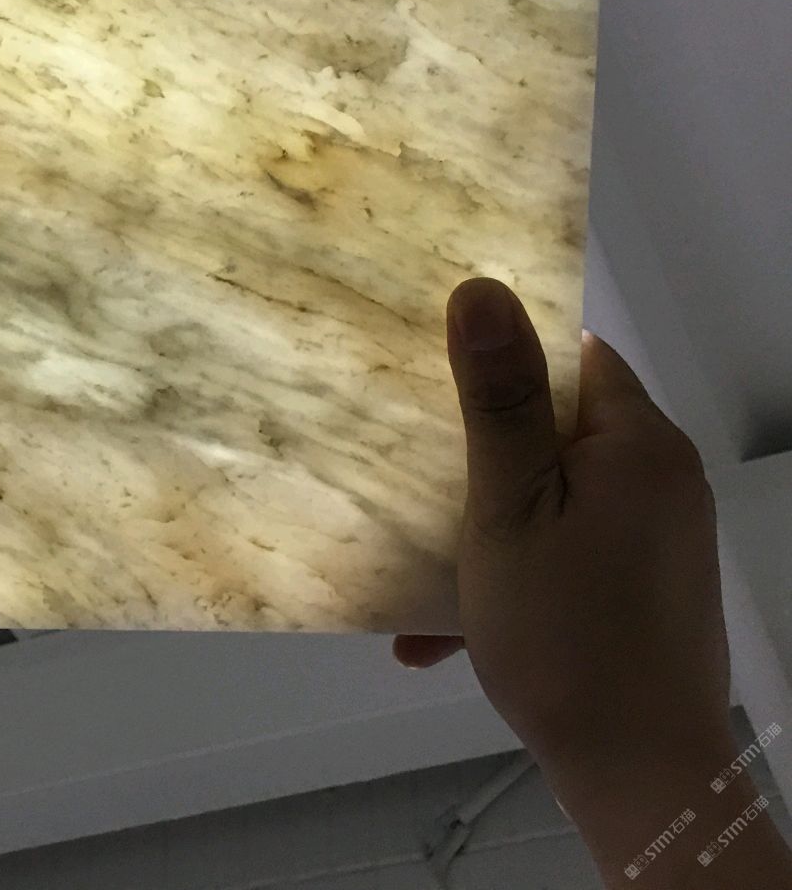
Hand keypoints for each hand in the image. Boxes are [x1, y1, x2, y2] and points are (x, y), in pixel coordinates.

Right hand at [393, 277, 730, 778]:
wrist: (641, 782)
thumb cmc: (568, 636)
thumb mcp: (510, 509)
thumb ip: (498, 399)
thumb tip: (482, 288)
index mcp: (638, 444)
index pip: (570, 356)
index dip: (501, 358)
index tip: (429, 377)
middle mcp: (662, 480)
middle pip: (557, 427)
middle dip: (477, 452)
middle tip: (406, 471)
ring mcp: (658, 538)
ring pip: (553, 495)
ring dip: (483, 523)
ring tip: (415, 560)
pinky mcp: (646, 588)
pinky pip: (566, 551)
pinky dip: (512, 572)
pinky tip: (443, 628)